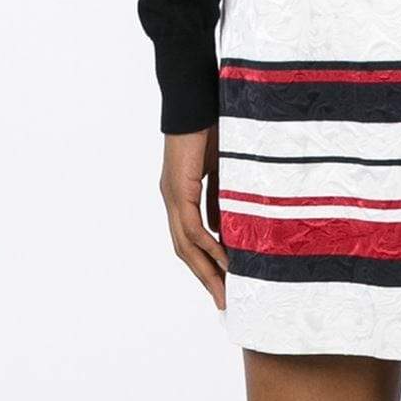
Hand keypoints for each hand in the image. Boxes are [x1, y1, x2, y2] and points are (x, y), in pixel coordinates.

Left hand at [160, 124, 228, 308]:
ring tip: (225, 290)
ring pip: (185, 243)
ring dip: (206, 269)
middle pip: (185, 250)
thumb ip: (222, 197)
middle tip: (224, 300)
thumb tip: (227, 225)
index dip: (205, 262)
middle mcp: (173, 200)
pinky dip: (208, 245)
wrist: (195, 100)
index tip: (224, 281)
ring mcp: (172, 196)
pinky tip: (223, 259)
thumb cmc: (211, 126)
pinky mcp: (178, 188)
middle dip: (205, 276)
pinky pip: (192, 226)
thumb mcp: (222, 169)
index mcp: (181, 194)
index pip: (191, 238)